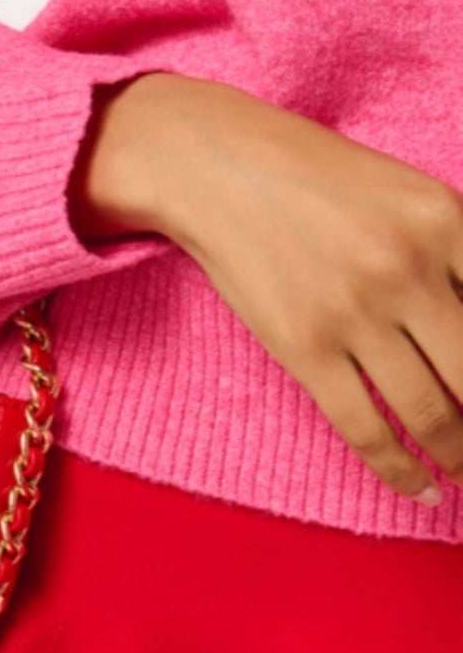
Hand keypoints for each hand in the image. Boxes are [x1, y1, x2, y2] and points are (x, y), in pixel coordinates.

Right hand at [71, 72, 462, 505]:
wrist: (214, 165)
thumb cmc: (311, 174)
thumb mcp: (406, 192)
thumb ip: (454, 252)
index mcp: (445, 218)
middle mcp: (408, 267)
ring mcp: (356, 311)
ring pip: (432, 412)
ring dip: (459, 454)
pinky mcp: (306, 347)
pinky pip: (366, 427)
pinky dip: (399, 469)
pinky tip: (420, 487)